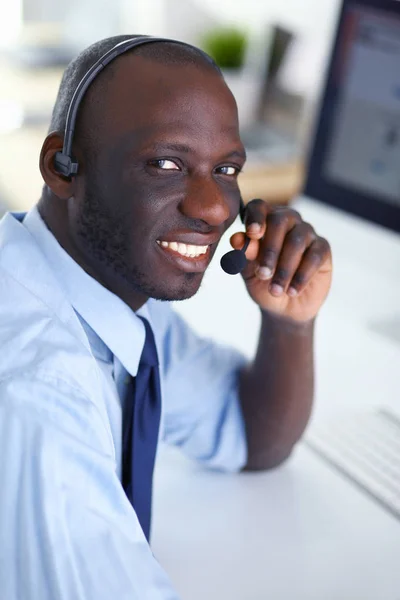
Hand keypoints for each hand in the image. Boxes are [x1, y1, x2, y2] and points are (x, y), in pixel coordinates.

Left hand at [230, 200, 332, 322]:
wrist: (285, 306)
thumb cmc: (263, 282)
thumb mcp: (249, 271)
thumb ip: (244, 254)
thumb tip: (236, 239)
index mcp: (264, 220)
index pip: (258, 207)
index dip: (255, 217)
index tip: (252, 234)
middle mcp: (287, 220)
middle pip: (279, 222)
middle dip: (269, 250)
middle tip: (262, 275)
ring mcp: (307, 232)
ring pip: (297, 241)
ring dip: (284, 269)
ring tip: (275, 290)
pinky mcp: (323, 248)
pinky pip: (314, 257)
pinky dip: (301, 276)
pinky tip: (292, 291)